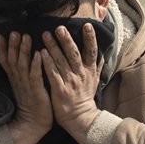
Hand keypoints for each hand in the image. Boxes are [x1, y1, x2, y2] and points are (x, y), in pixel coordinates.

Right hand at [0, 31, 51, 143]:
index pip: (5, 60)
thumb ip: (21, 71)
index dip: (2, 47)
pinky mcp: (36, 92)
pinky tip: (38, 54)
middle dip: (13, 45)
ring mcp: (26, 86)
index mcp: (14, 79)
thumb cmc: (32, 104)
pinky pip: (35, 76)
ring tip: (25, 36)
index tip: (0, 33)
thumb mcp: (23, 86)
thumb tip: (20, 57)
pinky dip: (36, 65)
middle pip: (13, 60)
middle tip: (14, 31)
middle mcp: (18, 80)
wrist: (33, 125)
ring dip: (24, 50)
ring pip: (23, 65)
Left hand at [40, 23, 102, 143]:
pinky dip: (47, 63)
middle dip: (66, 40)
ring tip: (45, 34)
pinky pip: (53, 74)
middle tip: (59, 27)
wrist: (81, 119)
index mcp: (89, 71)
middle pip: (74, 53)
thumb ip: (97, 66)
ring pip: (61, 61)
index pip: (91, 51)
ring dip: (53, 47)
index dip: (90, 38)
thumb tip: (103, 52)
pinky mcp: (60, 90)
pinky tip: (41, 53)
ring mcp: (70, 82)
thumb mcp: (94, 81)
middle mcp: (80, 74)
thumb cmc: (85, 98)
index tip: (87, 25)